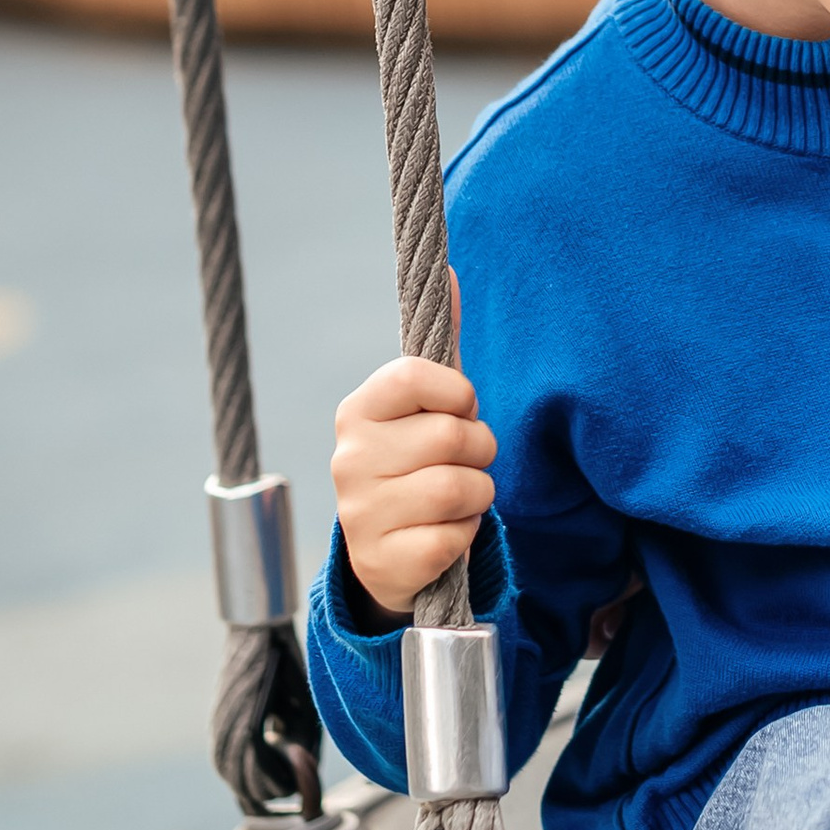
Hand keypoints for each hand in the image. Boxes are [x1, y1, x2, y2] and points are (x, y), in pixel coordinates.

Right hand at [332, 354, 496, 619]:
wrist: (389, 552)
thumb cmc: (417, 462)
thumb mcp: (425, 406)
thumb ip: (441, 342)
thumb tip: (449, 267)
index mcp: (357, 411)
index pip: (413, 375)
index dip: (457, 393)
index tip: (459, 409)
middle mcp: (349, 459)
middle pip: (452, 435)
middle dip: (480, 449)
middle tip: (465, 460)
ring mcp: (359, 513)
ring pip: (459, 487)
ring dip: (479, 494)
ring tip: (458, 497)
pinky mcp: (381, 562)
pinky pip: (455, 538)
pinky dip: (465, 535)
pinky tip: (443, 532)